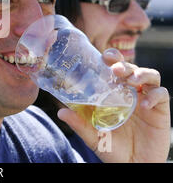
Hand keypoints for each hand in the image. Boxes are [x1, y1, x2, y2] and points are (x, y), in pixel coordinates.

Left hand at [58, 48, 170, 162]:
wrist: (133, 166)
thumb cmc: (112, 149)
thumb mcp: (93, 136)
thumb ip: (79, 124)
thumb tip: (60, 112)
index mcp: (112, 93)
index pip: (112, 69)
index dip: (110, 59)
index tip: (103, 56)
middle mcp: (129, 92)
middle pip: (130, 68)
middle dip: (124, 63)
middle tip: (116, 68)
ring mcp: (145, 99)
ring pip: (150, 75)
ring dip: (141, 73)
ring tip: (131, 80)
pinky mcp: (159, 109)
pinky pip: (161, 94)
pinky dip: (154, 95)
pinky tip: (144, 104)